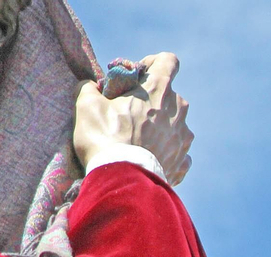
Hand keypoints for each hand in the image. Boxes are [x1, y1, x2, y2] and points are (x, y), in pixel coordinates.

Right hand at [73, 52, 192, 183]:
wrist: (123, 182)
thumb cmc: (105, 139)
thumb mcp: (86, 106)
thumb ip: (89, 88)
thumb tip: (90, 86)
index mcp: (159, 90)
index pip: (168, 61)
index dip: (152, 63)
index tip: (137, 74)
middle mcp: (179, 111)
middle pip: (168, 94)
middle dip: (150, 98)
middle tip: (128, 110)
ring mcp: (184, 138)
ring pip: (174, 123)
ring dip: (159, 125)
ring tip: (136, 138)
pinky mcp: (183, 161)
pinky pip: (176, 150)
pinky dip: (164, 150)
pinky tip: (146, 156)